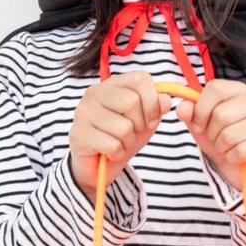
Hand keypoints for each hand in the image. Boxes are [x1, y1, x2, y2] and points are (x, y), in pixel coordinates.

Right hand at [68, 71, 170, 202]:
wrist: (96, 166)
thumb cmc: (120, 138)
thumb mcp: (144, 121)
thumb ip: (156, 107)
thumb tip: (166, 100)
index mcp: (111, 84)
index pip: (140, 79)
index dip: (152, 101)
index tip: (150, 119)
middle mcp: (94, 93)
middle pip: (132, 101)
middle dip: (140, 124)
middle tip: (131, 133)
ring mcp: (84, 113)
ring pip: (124, 127)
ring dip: (128, 142)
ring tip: (118, 143)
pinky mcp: (79, 135)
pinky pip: (113, 145)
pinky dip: (117, 154)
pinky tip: (109, 152)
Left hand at [173, 78, 245, 187]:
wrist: (241, 164)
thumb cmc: (221, 137)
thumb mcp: (200, 123)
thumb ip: (189, 112)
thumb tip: (182, 107)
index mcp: (239, 89)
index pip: (215, 89)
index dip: (200, 109)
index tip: (199, 124)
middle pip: (221, 115)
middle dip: (211, 133)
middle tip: (217, 138)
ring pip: (230, 135)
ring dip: (221, 147)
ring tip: (228, 146)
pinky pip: (240, 151)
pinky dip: (232, 157)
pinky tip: (238, 156)